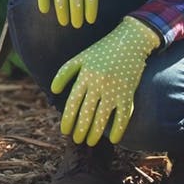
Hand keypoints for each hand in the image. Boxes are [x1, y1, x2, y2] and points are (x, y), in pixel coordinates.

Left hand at [51, 16, 159, 145]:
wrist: (130, 41)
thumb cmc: (102, 51)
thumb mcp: (81, 58)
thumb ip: (64, 73)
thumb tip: (53, 90)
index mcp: (85, 76)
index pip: (73, 104)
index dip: (68, 120)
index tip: (65, 131)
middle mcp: (99, 84)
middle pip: (86, 114)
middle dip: (80, 130)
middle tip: (77, 139)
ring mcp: (114, 90)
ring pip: (102, 118)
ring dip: (95, 133)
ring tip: (90, 142)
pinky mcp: (128, 94)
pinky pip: (123, 117)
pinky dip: (118, 129)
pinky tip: (113, 139)